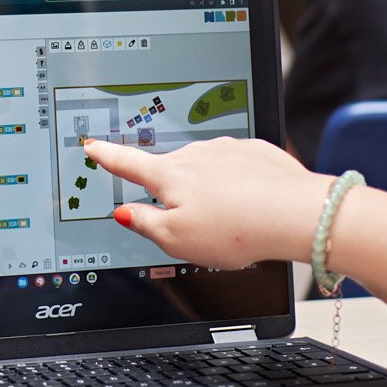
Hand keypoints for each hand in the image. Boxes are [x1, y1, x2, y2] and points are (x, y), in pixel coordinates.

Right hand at [84, 135, 325, 268]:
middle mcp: (196, 155)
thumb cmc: (235, 230)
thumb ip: (146, 224)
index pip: (128, 165)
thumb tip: (124, 212)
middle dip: (177, 192)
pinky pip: (239, 169)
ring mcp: (227, 149)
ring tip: (232, 222)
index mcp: (170, 176)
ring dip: (212, 190)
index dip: (107, 157)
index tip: (93, 146)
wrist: (293, 213)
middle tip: (197, 226)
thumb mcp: (176, 240)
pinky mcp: (256, 152)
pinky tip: (253, 206)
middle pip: (173, 172)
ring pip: (208, 171)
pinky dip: (241, 186)